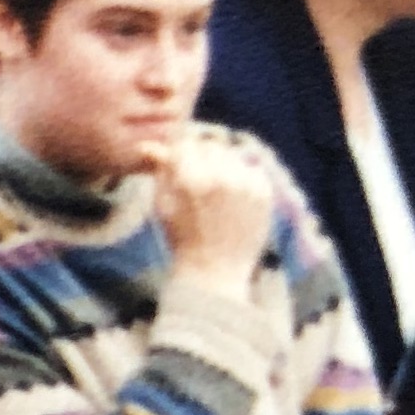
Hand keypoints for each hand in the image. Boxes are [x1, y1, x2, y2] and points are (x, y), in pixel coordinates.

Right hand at [143, 133, 275, 294]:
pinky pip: (252, 169)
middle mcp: (221, 177)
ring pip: (233, 155)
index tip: (180, 162)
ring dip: (223, 165)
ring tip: (217, 188)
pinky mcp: (264, 193)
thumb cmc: (181, 240)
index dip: (181, 152)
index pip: (186, 144)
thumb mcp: (162, 205)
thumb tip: (150, 146)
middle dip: (202, 157)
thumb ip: (160, 172)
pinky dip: (243, 177)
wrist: (215, 271)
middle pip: (211, 146)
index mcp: (191, 180)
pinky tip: (234, 197)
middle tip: (198, 176)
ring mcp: (247, 184)